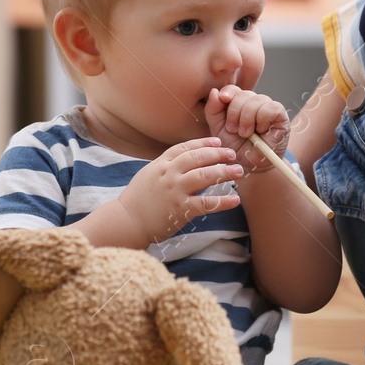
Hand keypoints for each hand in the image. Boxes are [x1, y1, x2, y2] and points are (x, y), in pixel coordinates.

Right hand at [118, 137, 242, 245]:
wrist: (126, 221)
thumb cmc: (137, 200)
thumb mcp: (149, 175)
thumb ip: (166, 167)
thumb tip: (186, 163)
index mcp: (160, 164)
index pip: (185, 148)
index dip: (203, 143)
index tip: (217, 142)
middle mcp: (168, 174)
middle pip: (198, 158)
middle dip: (218, 154)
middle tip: (233, 154)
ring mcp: (174, 190)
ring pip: (204, 176)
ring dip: (224, 172)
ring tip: (238, 171)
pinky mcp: (180, 209)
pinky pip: (206, 203)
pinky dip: (223, 201)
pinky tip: (235, 200)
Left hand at [204, 85, 289, 173]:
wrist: (249, 166)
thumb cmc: (236, 148)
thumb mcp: (218, 129)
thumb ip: (213, 110)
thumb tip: (215, 91)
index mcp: (239, 104)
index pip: (234, 89)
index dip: (228, 92)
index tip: (223, 99)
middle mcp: (254, 103)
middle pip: (244, 94)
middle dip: (235, 112)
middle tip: (234, 130)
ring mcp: (269, 108)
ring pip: (257, 100)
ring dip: (248, 118)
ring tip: (246, 134)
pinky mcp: (281, 116)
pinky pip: (271, 108)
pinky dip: (262, 119)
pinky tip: (261, 130)